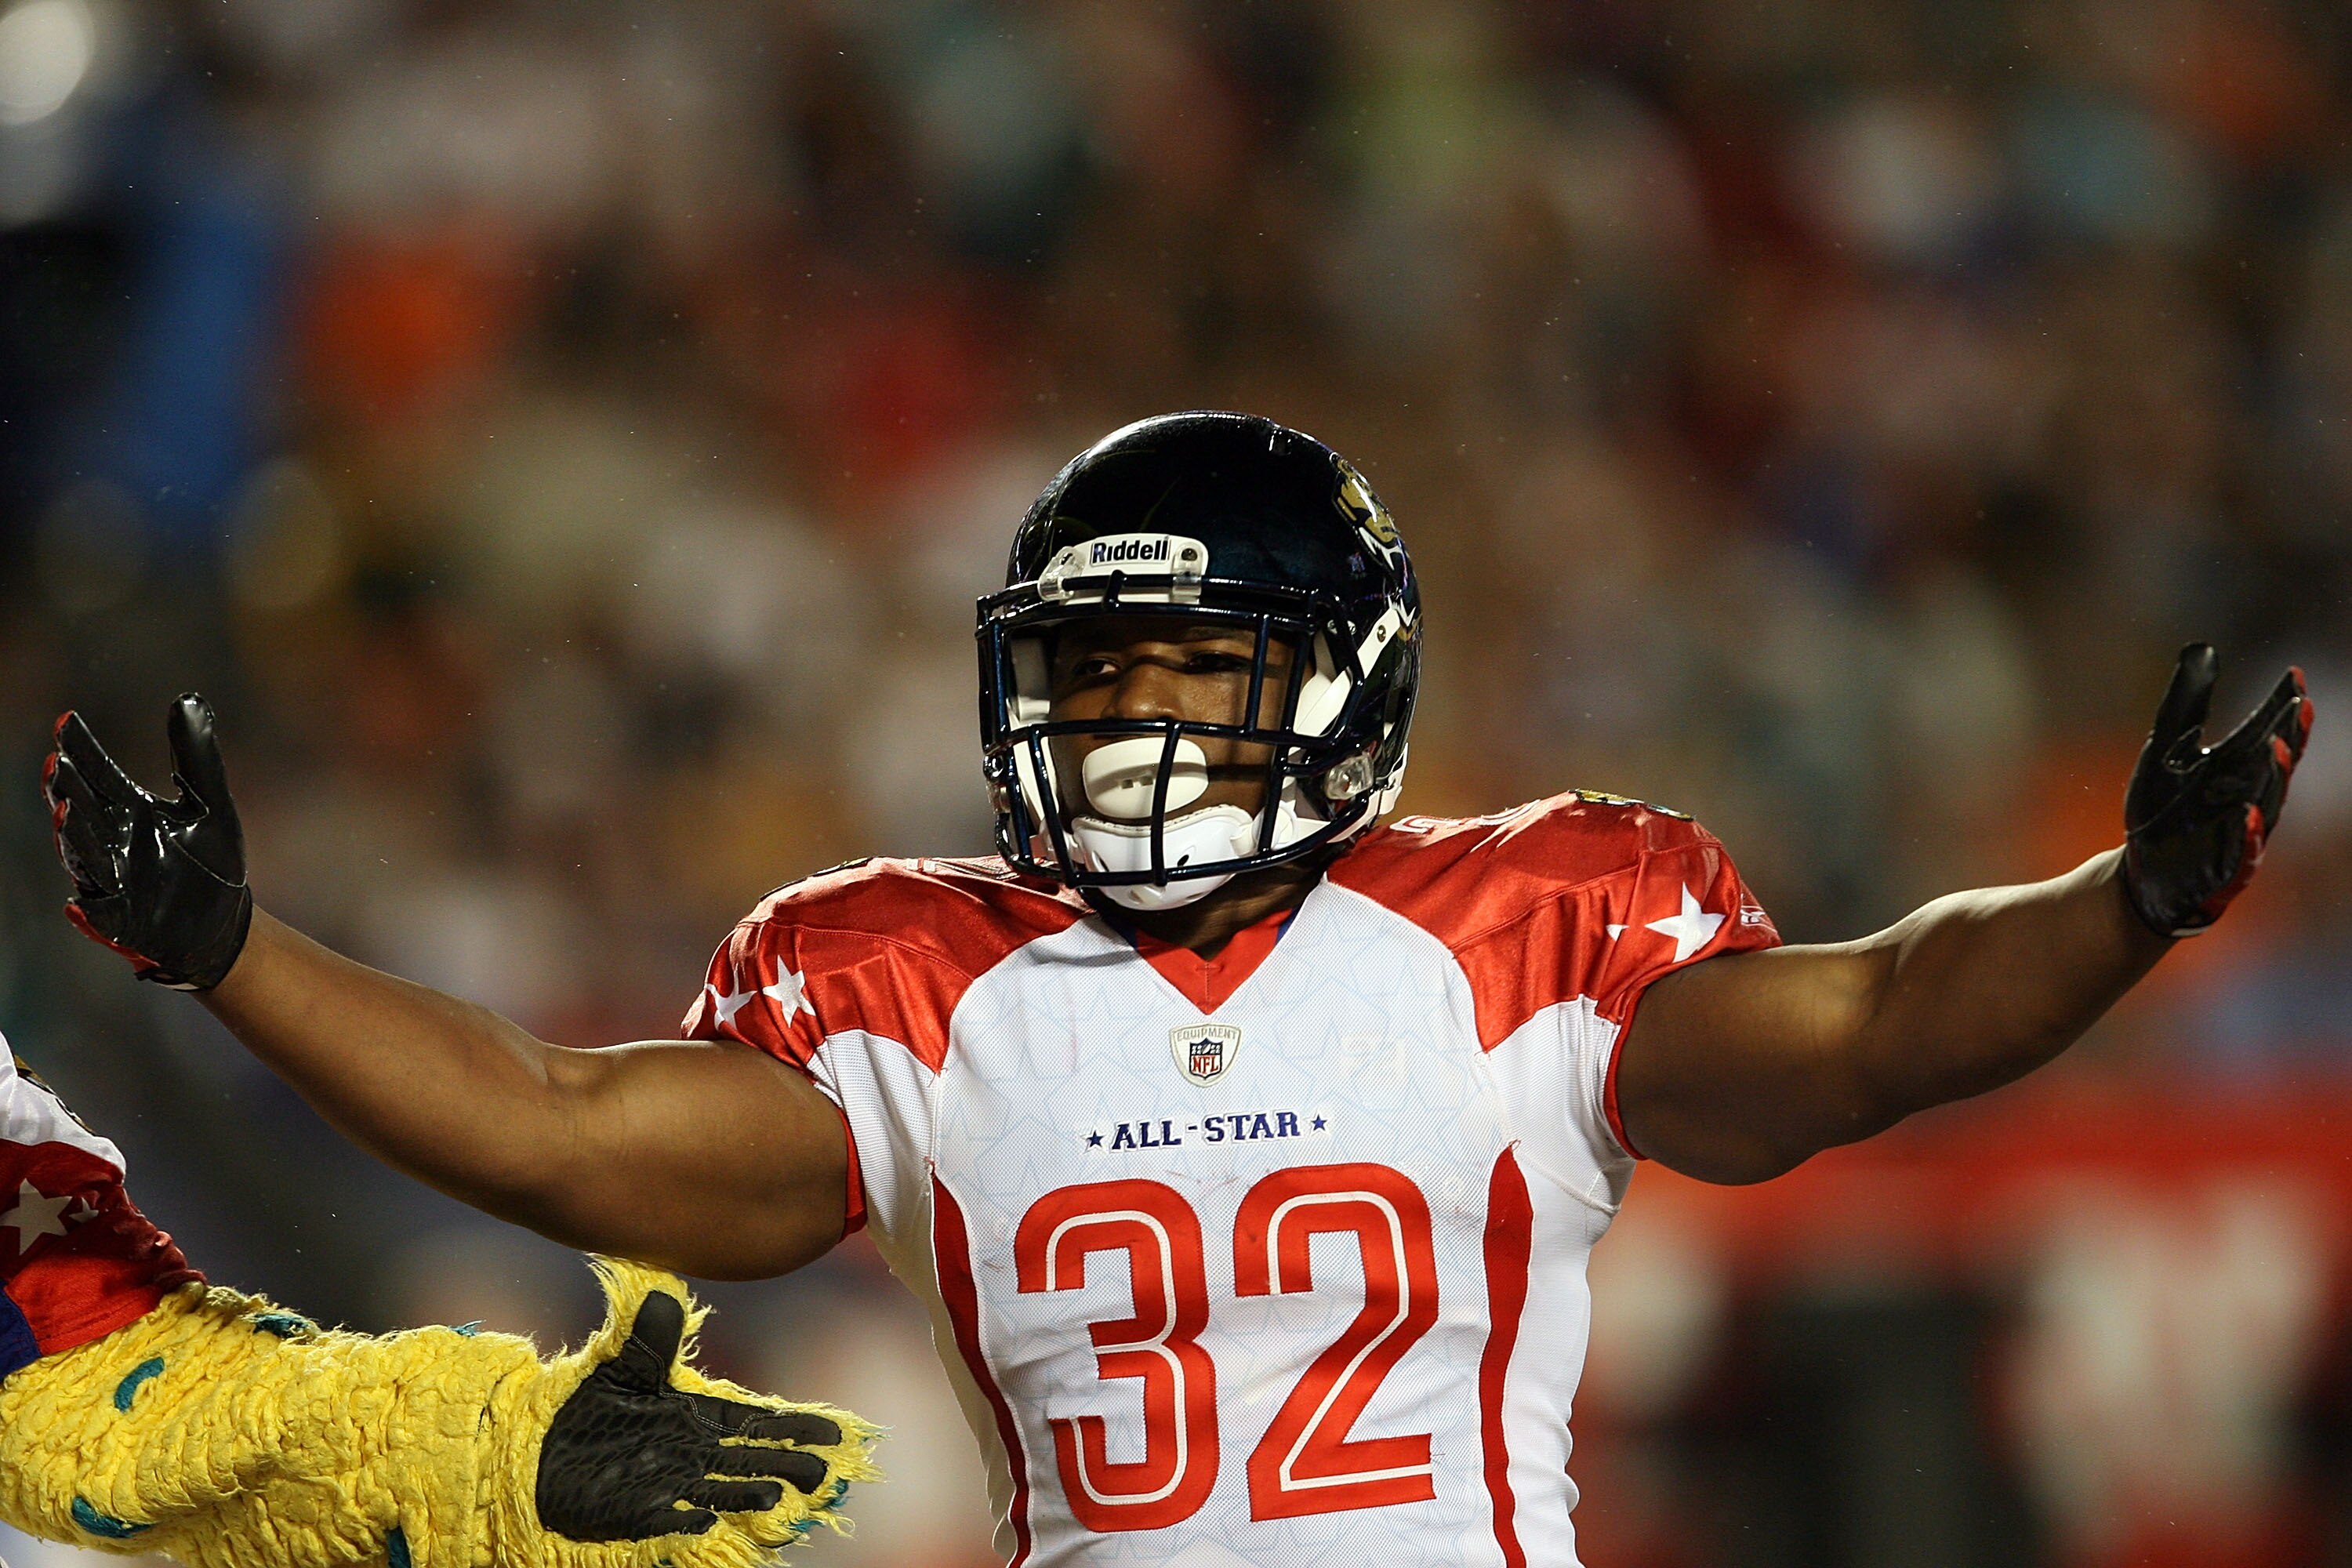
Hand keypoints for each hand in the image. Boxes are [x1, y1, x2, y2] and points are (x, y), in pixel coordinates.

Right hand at [42, 694, 252, 989]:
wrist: (225, 920)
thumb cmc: (212, 861)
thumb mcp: (211, 804)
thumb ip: (197, 756)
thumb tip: (190, 699)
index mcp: (129, 810)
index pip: (97, 773)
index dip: (80, 748)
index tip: (65, 719)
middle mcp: (111, 841)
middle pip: (82, 809)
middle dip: (67, 788)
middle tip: (56, 762)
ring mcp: (113, 880)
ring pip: (84, 857)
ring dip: (72, 836)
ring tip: (63, 810)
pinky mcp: (122, 920)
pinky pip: (100, 916)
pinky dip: (89, 910)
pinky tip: (77, 903)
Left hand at [535, 1291, 843, 1540]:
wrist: (533, 1451)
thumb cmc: (580, 1408)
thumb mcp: (618, 1369)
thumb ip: (649, 1340)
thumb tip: (665, 1295)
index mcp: (692, 1416)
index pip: (753, 1421)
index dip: (792, 1426)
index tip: (833, 1431)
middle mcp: (688, 1452)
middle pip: (749, 1459)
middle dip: (786, 1464)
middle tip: (824, 1472)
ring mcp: (665, 1485)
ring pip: (719, 1491)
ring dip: (746, 1494)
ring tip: (774, 1495)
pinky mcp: (635, 1512)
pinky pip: (667, 1519)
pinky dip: (685, 1520)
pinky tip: (703, 1521)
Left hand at [2122, 643, 2312, 936]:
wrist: (2141, 872)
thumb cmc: (2160, 810)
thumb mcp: (2165, 749)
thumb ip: (2187, 705)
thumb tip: (2202, 650)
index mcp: (2237, 770)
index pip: (2270, 733)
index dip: (2285, 707)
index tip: (2294, 674)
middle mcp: (2247, 798)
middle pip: (2276, 767)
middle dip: (2292, 737)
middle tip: (2301, 706)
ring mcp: (2239, 836)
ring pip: (2267, 805)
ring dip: (2275, 778)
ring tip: (2280, 748)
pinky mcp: (2223, 870)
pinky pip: (2243, 854)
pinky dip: (2248, 836)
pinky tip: (2249, 814)